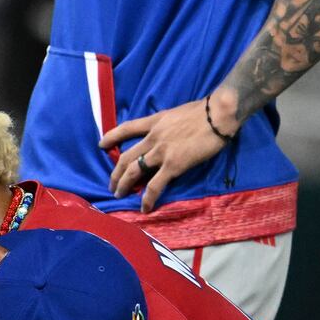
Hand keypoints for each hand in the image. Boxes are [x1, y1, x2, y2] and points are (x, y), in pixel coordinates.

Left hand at [100, 100, 230, 213]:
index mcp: (154, 122)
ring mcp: (161, 152)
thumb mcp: (177, 113)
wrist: (218, 115)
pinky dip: (147, 198)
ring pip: (133, 171)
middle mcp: (153, 137)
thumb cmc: (204, 111)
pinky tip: (144, 207)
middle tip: (111, 184)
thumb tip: (168, 132)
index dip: (111, 137)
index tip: (101, 145)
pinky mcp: (173, 165)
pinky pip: (155, 185)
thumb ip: (168, 124)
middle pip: (125, 156)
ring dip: (123, 184)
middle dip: (115, 172)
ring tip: (118, 195)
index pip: (126, 128)